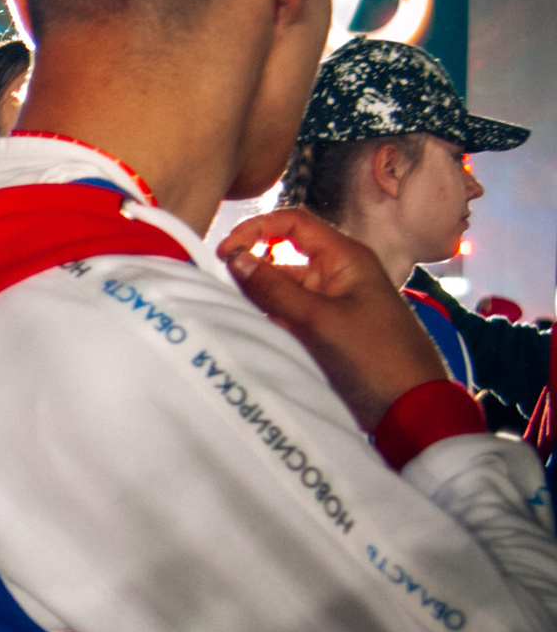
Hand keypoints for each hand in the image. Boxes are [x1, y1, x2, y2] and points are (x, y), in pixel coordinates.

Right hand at [218, 209, 447, 431]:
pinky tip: (256, 332)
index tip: (225, 252)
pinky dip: (271, 320)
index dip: (256, 229)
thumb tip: (235, 260)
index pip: (294, 223)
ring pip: (284, 289)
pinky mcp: (328, 330)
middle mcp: (339, 275)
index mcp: (346, 258)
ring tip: (236, 314)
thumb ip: (273, 289)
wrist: (410, 407)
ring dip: (260, 298)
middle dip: (253, 268)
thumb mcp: (317, 320)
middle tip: (222, 289)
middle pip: (284, 256)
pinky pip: (291, 314)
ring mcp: (333, 303)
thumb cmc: (374, 356)